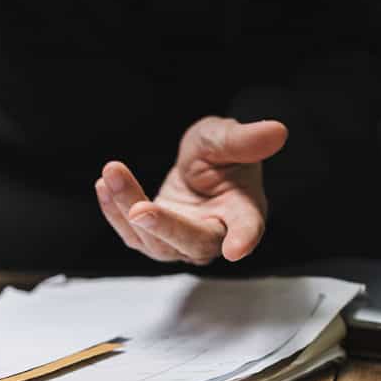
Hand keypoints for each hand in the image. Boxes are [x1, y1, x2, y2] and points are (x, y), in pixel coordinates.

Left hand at [96, 116, 287, 264]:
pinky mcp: (155, 240)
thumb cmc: (220, 154)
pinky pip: (132, 235)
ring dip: (128, 208)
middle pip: (192, 242)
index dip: (243, 238)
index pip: (247, 228)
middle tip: (140, 209)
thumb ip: (244, 139)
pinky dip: (114, 211)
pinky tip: (104, 184)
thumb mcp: (226, 137)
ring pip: (154, 241)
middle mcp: (214, 234)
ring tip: (112, 174)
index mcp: (243, 212)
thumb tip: (276, 131)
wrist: (200, 166)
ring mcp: (181, 242)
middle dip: (164, 227)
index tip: (236, 249)